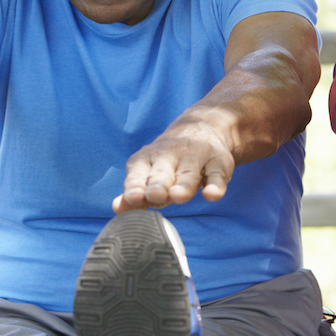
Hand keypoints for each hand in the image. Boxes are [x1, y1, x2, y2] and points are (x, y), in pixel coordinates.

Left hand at [113, 119, 234, 212]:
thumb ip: (135, 192)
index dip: (135, 186)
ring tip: (178, 197)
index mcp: (147, 159)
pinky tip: (211, 195)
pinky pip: (216, 175)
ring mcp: (195, 156)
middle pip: (162, 173)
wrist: (202, 127)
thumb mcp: (148, 173)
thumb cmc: (168, 163)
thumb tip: (117, 208)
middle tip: (154, 195)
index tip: (133, 197)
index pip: (138, 173)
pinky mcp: (218, 162)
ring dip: (183, 186)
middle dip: (157, 185)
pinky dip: (215, 185)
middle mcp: (170, 155)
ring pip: (189, 174)